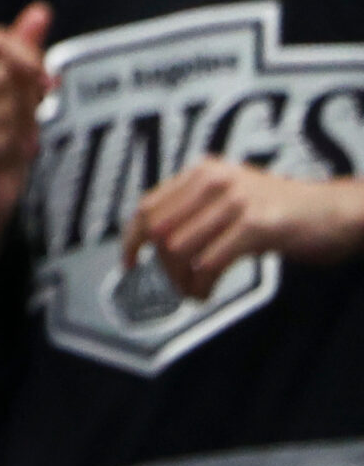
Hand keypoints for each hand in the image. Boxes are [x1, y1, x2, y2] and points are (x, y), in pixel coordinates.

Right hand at [0, 2, 53, 290]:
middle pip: (7, 76)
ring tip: (11, 146)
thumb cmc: (3, 137)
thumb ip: (26, 51)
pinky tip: (1, 160)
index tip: (48, 84)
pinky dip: (11, 153)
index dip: (29, 59)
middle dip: (28, 105)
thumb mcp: (22, 92)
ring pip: (7, 110)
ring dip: (21, 134)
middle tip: (22, 126)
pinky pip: (0, 138)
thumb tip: (41, 9)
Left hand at [123, 158, 363, 299]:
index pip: (148, 206)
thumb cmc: (282, 211)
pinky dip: (201, 284)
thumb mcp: (232, 198)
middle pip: (160, 231)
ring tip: (192, 293)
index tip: (130, 264)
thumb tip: (153, 242)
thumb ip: (196, 210)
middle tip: (172, 287)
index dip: (132, 240)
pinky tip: (205, 293)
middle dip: (161, 267)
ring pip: (180, 249)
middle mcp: (213, 180)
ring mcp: (235, 201)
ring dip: (180, 281)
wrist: (336, 211)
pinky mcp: (256, 225)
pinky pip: (210, 262)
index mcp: (202, 172)